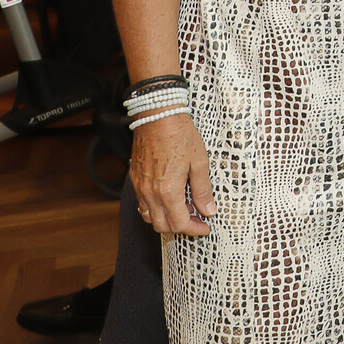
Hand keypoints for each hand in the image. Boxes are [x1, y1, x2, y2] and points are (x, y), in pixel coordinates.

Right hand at [129, 113, 215, 235]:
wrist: (158, 115)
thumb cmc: (180, 135)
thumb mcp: (200, 162)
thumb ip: (203, 190)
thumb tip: (208, 210)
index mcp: (168, 191)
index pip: (179, 224)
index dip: (194, 229)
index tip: (205, 226)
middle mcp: (150, 193)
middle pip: (162, 226)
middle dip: (180, 227)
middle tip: (196, 218)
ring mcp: (140, 186)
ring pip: (149, 216)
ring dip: (166, 219)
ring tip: (184, 208)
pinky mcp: (135, 178)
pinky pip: (142, 203)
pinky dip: (155, 208)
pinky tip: (169, 196)